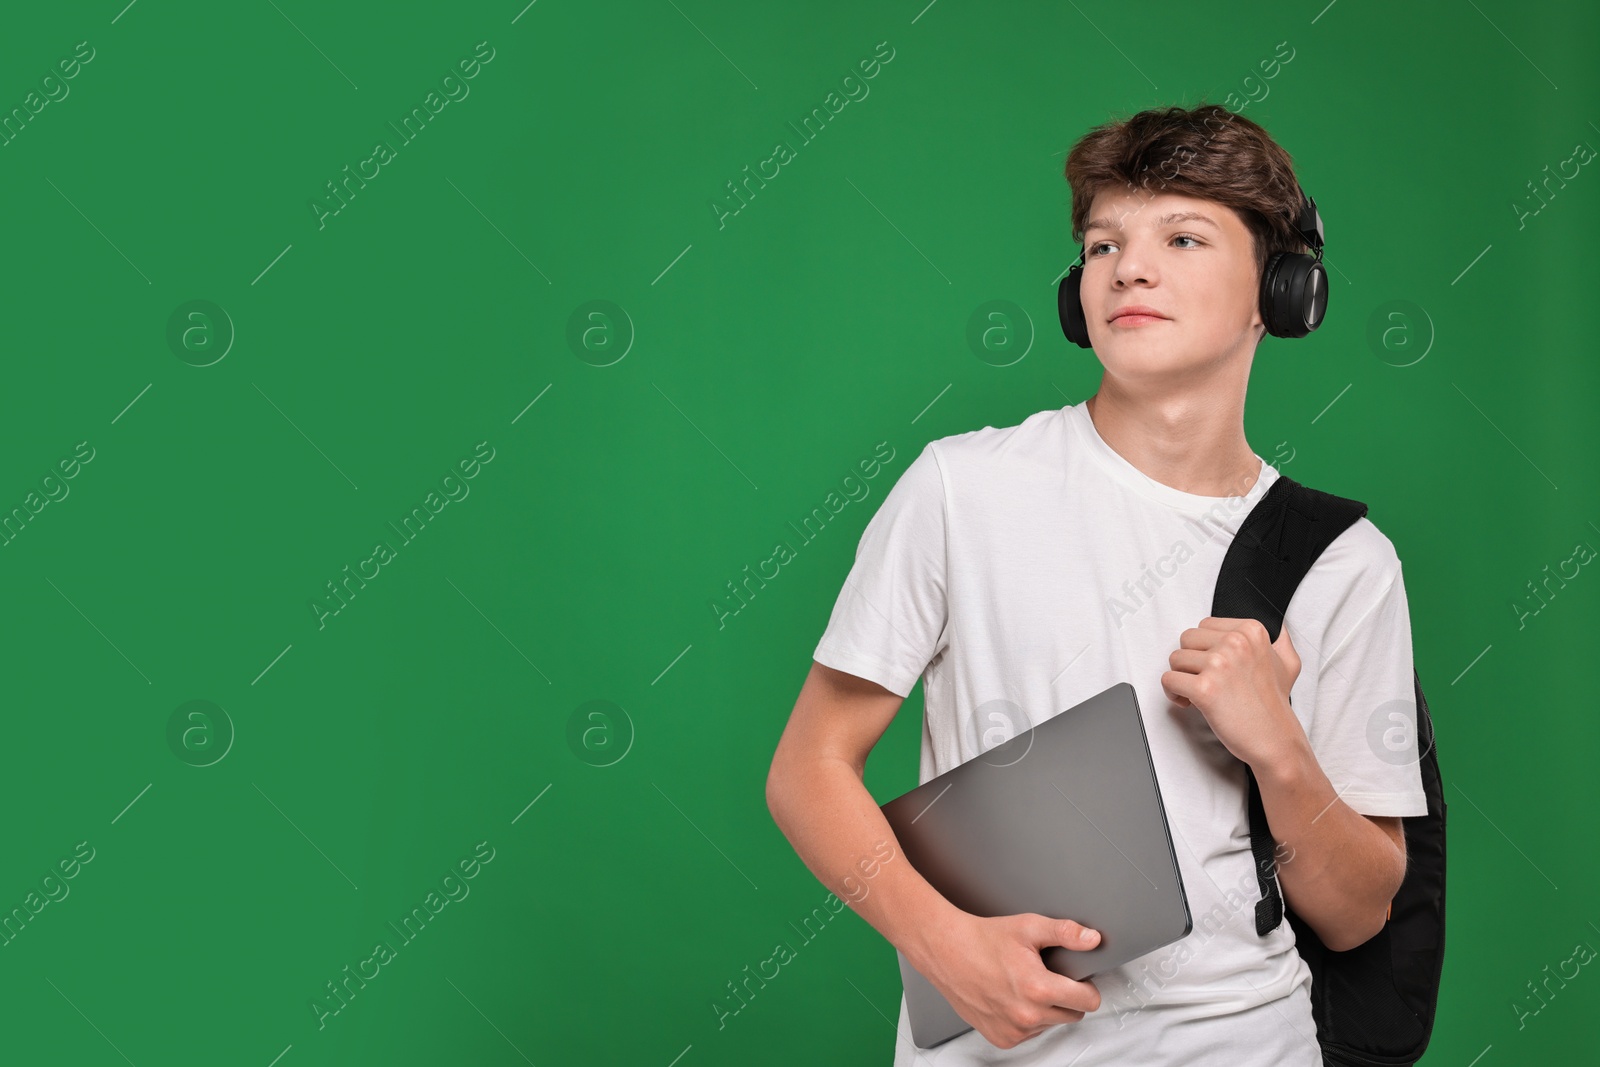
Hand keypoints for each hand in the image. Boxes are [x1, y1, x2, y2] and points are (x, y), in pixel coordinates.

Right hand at [912, 911, 1101, 1048]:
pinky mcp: (1001, 1038)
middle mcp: (1027, 1016)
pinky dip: (1026, 1019)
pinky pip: (1029, 1033)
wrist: (946, 951)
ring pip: (1050, 1024)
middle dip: (1066, 997)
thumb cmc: (983, 939)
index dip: (1086, 986)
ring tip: (1022, 984)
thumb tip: (1092, 939)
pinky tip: (1010, 997)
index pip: (1089, 1002)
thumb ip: (1065, 933)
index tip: (1077, 978)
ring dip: (1045, 1009)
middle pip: (1073, 1015)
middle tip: (1045, 976)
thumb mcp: (1028, 927)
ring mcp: (1014, 1030)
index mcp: (1039, 989)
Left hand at [1160, 616, 1303, 768]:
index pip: (1204, 625)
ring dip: (1181, 678)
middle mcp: (1235, 643)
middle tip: (1203, 679)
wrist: (1274, 739)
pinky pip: (1168, 680)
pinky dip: (1173, 693)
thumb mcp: (1287, 664)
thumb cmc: (1274, 705)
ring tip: (1197, 692)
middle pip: (1186, 639)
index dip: (1204, 648)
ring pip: (1175, 659)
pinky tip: (1189, 702)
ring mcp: (1219, 665)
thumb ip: (1281, 642)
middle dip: (1190, 661)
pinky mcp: (1204, 689)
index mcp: (1251, 631)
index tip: (1213, 665)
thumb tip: (1281, 629)